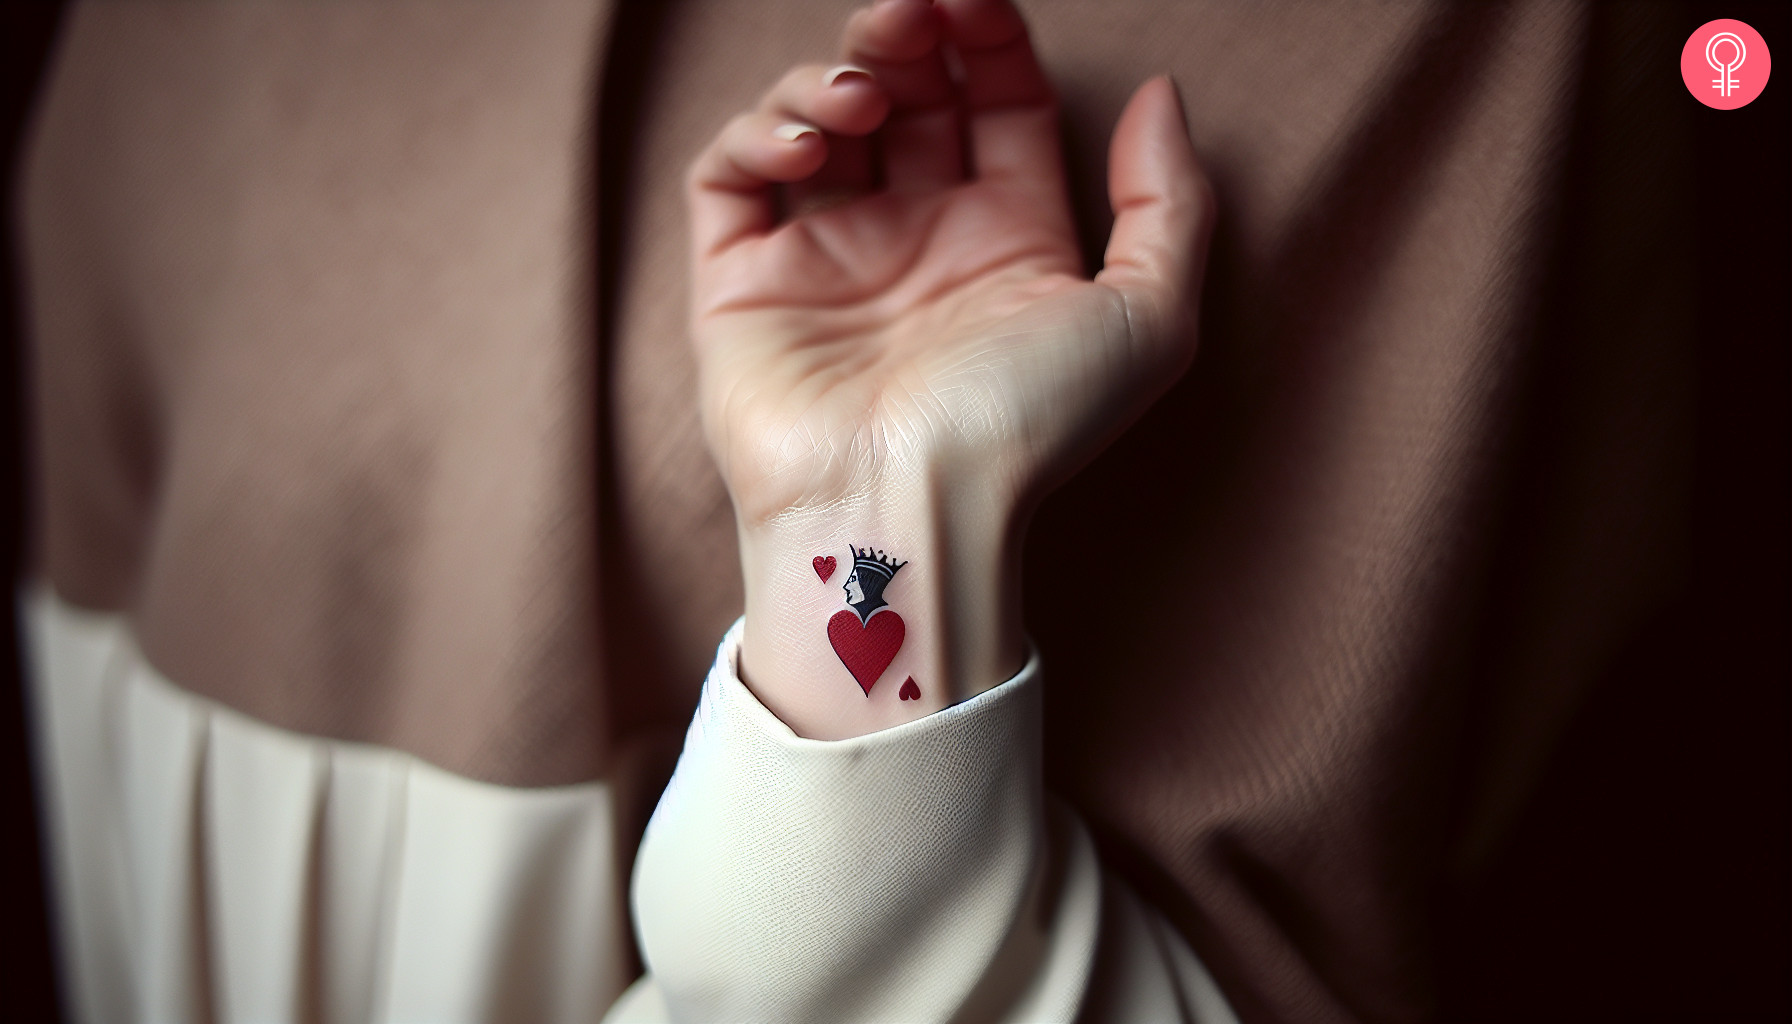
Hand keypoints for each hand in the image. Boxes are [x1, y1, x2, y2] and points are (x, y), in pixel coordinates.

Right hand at [688, 0, 1212, 736]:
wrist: (907, 513)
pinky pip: (731, 176)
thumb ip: (1172, 201)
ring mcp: (826, 260)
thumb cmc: (1027, 428)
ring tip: (864, 91)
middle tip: (909, 13)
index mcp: (1007, 244)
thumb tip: (1161, 95)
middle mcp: (916, 243)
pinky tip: (811, 142)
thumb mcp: (1147, 317)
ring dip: (834, 74)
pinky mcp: (742, 283)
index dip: (989, 38)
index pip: (998, 105)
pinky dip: (759, 133)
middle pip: (908, 97)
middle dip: (907, 34)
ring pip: (815, 121)